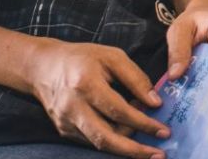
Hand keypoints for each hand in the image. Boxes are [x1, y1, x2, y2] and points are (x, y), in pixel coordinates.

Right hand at [25, 40, 168, 158]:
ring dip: (125, 149)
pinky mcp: (64, 130)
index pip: (119, 110)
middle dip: (134, 150)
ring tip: (148, 148)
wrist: (43, 67)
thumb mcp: (113, 57)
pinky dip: (112, 143)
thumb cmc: (82, 59)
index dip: (143, 122)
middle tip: (159, 154)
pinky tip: (128, 138)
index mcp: (86, 84)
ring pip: (99, 144)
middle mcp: (73, 107)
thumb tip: (155, 102)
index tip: (164, 130)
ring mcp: (66, 122)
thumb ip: (136, 78)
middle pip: (105, 138)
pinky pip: (91, 142)